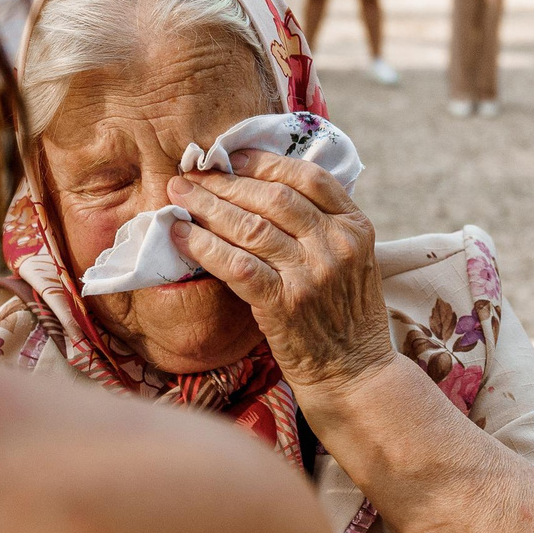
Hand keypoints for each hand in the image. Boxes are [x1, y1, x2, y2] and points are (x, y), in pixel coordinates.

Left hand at [167, 149, 395, 396]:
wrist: (355, 374)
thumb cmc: (346, 317)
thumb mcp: (352, 261)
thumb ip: (322, 226)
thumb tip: (264, 190)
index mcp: (355, 227)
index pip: (308, 177)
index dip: (264, 163)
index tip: (231, 158)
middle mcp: (336, 245)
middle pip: (272, 197)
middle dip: (225, 182)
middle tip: (190, 175)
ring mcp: (311, 275)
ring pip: (250, 227)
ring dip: (207, 207)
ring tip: (177, 197)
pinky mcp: (284, 304)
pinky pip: (236, 265)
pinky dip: (204, 247)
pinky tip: (182, 235)